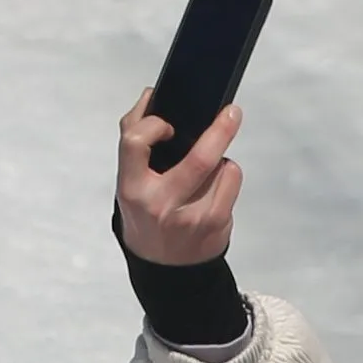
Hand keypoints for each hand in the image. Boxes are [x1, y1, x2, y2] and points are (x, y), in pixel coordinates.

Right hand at [116, 88, 242, 264]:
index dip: (153, 125)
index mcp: (132, 188)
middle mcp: (162, 204)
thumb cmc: (147, 212)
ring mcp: (192, 216)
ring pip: (222, 166)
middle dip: (220, 129)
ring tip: (205, 170)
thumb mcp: (130, 181)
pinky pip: (231, 180)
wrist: (164, 266)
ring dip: (220, 158)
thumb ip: (135, 138)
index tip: (167, 123)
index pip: (135, 142)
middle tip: (231, 112)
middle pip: (200, 158)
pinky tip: (214, 186)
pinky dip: (227, 174)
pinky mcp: (215, 223)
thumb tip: (151, 96)